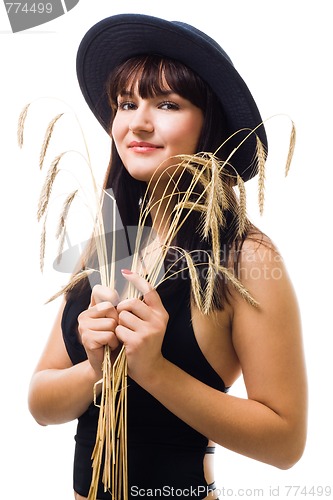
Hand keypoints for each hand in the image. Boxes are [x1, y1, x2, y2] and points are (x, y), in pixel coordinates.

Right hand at [78, 285, 119, 377]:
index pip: (99, 290)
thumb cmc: (117, 341)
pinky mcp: (86, 338)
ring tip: (113, 341)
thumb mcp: (119, 320)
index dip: (110, 293)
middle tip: (115, 333)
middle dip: (119, 321)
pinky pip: (109, 334)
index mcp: (92, 307)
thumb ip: (120, 304)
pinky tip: (109, 347)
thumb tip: (129, 275)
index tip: (117, 297)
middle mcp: (84, 314)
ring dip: (118, 334)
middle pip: (111, 307)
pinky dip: (113, 342)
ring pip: (111, 322)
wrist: (109, 366)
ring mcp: (83, 326)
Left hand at [115, 270, 168, 385]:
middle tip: (123, 321)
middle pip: (131, 302)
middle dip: (122, 310)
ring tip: (126, 334)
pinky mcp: (137, 341)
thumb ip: (144, 309)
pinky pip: (118, 330)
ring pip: (123, 316)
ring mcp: (148, 331)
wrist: (150, 369)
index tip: (125, 272)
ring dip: (120, 325)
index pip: (150, 291)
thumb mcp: (151, 324)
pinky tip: (124, 344)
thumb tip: (130, 285)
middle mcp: (158, 320)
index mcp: (161, 314)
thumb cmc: (146, 343)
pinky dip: (117, 336)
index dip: (137, 279)